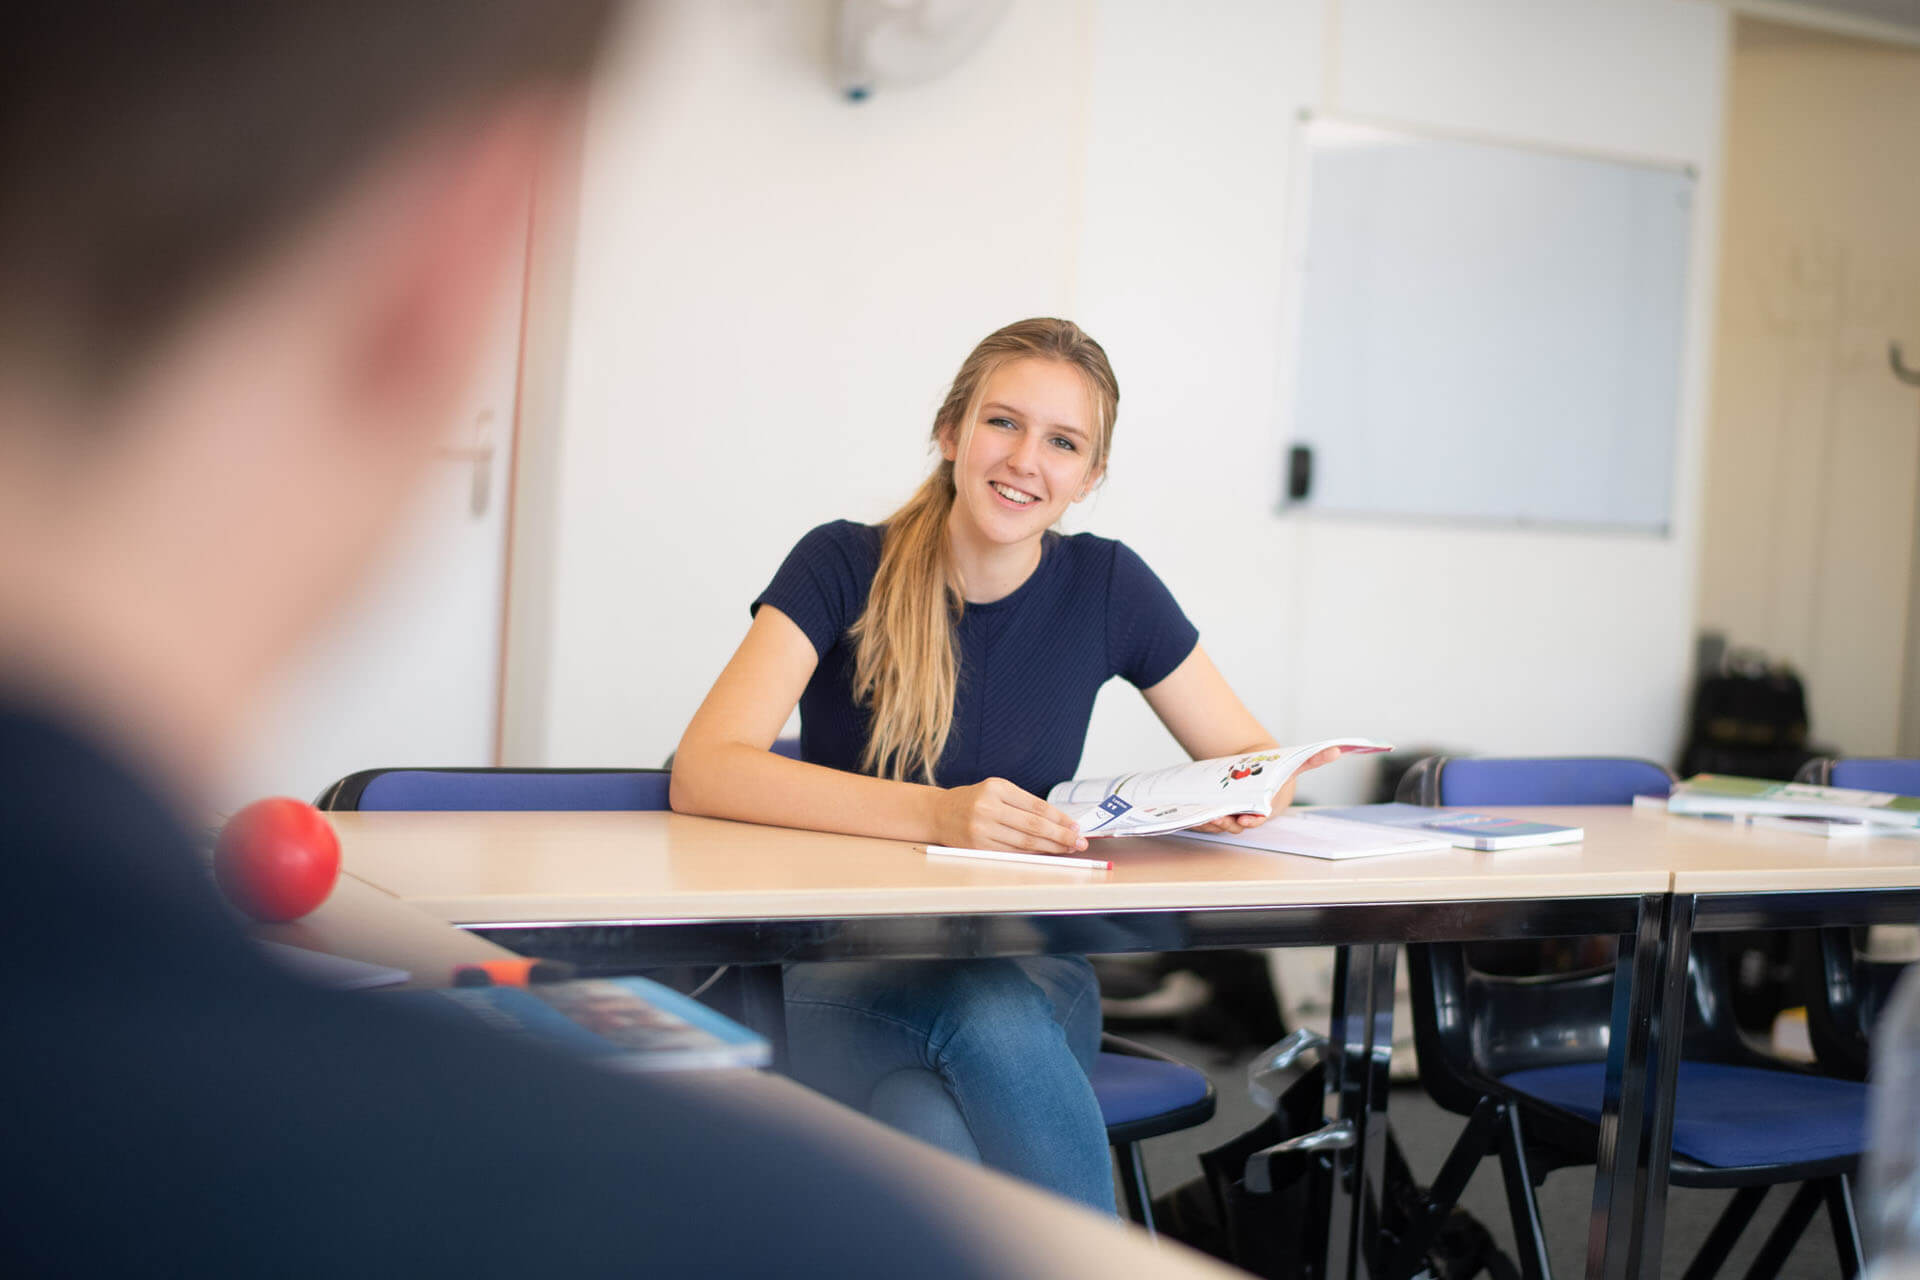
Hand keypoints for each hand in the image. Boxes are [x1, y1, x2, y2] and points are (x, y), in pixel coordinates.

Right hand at [935, 777, 1087, 852]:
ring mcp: (982, 829)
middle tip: (1079, 841)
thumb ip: (1023, 804)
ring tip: (1067, 849)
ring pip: (1025, 843)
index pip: (1036, 806)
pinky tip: (1045, 854)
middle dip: (1061, 836)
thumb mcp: (996, 791)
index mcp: (996, 788)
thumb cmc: (973, 801)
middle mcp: (988, 807)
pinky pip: (1012, 852)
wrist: (938, 813)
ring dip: (1050, 848)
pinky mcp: (978, 847)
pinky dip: (1032, 854)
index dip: (1059, 818)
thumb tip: (1058, 822)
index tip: (1075, 826)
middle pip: (1034, 826)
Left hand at [1190, 747, 1348, 833]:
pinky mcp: (1217, 815)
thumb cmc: (1275, 773)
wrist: (1257, 773)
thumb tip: (1338, 749)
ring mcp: (1232, 817)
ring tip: (1204, 816)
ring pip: (1220, 826)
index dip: (1253, 820)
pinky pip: (1207, 823)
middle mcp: (1249, 817)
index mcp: (1267, 809)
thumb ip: (1313, 759)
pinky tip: (1193, 816)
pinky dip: (1200, 821)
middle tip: (1218, 817)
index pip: (1260, 818)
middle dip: (1226, 823)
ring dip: (1211, 823)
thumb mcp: (1293, 764)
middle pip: (1236, 825)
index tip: (1245, 818)